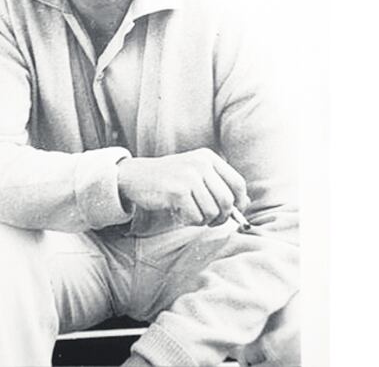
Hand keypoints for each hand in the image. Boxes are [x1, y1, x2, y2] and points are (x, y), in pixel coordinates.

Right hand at [116, 148, 249, 226]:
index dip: (239, 202)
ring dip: (203, 220)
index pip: (237, 183)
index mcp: (208, 157)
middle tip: (210, 221)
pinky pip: (196, 217)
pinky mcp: (177, 191)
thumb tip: (244, 204)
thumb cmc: (167, 180)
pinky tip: (178, 213)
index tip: (232, 213)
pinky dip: (189, 221)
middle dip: (221, 217)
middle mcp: (201, 164)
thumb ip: (217, 185)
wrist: (135, 177)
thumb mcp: (194, 173)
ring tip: (189, 213)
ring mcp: (189, 176)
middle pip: (227, 200)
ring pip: (212, 212)